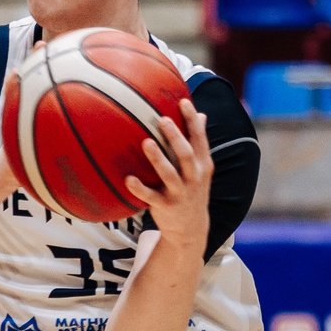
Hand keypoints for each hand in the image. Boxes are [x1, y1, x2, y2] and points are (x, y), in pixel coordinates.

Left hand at [129, 98, 214, 249]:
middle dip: (175, 137)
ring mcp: (180, 193)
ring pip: (170, 175)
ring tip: (146, 142)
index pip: (200, 139)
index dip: (192, 120)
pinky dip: (140, 188)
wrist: (190, 229)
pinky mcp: (166, 207)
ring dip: (158, 159)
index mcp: (202, 165)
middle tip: (162, 119)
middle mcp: (194, 178)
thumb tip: (201, 114)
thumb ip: (198, 143)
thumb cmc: (192, 190)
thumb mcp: (200, 168)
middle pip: (186, 154)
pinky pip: (151, 197)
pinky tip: (128, 179)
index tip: (183, 101)